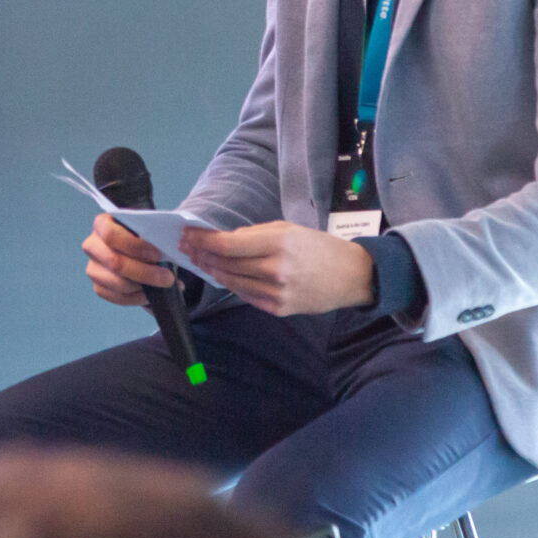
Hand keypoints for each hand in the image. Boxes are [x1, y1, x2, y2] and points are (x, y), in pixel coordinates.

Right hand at [84, 212, 178, 306]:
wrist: (139, 248)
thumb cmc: (144, 235)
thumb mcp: (146, 227)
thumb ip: (153, 234)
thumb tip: (168, 249)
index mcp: (102, 224)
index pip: (111, 235)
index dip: (135, 246)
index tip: (158, 254)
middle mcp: (92, 246)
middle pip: (115, 263)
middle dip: (145, 272)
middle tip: (168, 277)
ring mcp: (93, 268)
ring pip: (118, 284)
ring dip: (145, 287)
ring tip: (164, 284)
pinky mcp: (99, 287)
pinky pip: (118, 298)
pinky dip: (139, 298)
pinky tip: (152, 293)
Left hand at [178, 221, 374, 315]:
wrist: (350, 276)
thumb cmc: (318, 247)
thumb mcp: (287, 229)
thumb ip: (254, 234)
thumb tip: (224, 240)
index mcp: (278, 244)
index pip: (228, 244)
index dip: (203, 240)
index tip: (188, 235)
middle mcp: (275, 270)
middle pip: (226, 264)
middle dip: (202, 254)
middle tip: (187, 247)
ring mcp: (276, 292)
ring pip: (232, 282)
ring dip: (212, 271)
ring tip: (200, 261)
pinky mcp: (278, 308)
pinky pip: (246, 296)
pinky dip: (232, 285)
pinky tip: (222, 276)